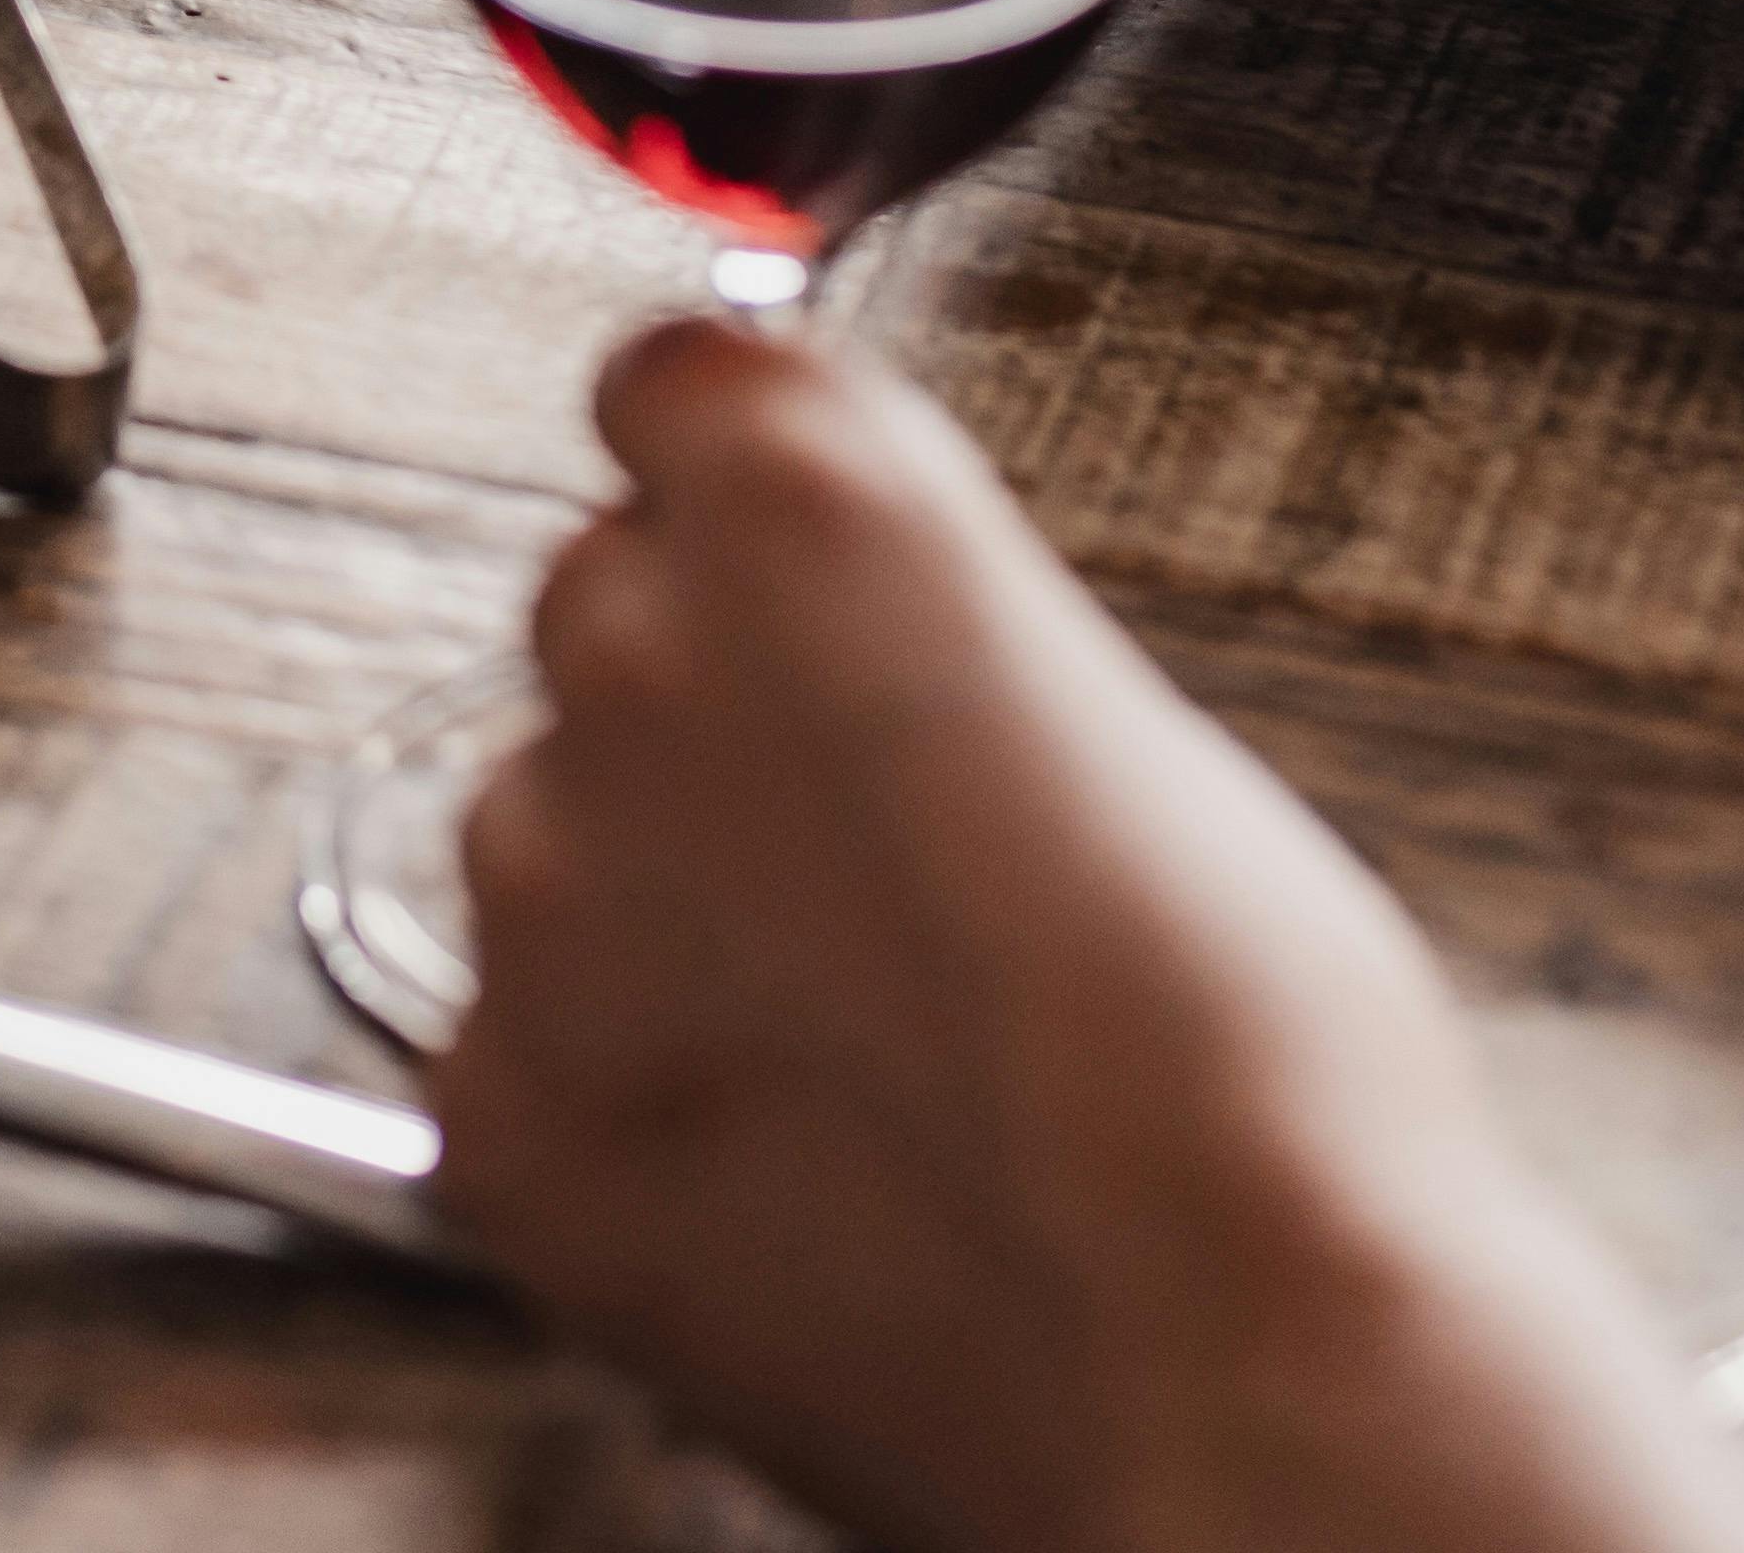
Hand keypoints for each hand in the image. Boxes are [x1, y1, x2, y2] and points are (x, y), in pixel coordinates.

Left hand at [430, 322, 1743, 1552]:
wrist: (1232, 1359)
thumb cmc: (1249, 1053)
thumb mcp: (1114, 712)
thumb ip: (917, 615)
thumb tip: (848, 627)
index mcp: (793, 495)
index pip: (665, 385)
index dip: (738, 484)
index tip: (789, 561)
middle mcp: (622, 650)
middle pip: (604, 607)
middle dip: (708, 703)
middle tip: (880, 859)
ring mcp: (535, 889)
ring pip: (553, 835)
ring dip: (658, 905)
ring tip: (870, 1044)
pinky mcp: (494, 1109)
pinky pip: (520, 1048)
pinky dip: (620, 1095)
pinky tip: (799, 1165)